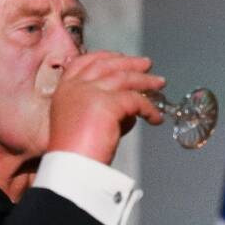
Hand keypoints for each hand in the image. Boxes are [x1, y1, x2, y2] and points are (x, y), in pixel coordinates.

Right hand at [48, 51, 165, 163]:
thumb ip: (98, 107)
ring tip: (160, 84)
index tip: (120, 57)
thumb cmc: (76, 152)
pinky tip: (156, 118)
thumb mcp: (80, 120)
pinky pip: (136, 102)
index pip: (84, 62)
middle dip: (130, 64)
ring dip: (146, 81)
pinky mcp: (107, 104)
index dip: (105, 57)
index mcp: (65, 89)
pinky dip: (150, 110)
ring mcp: (91, 93)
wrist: (70, 167)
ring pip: (125, 79)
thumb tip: (128, 105)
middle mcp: (76, 87)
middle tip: (147, 65)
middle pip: (107, 66)